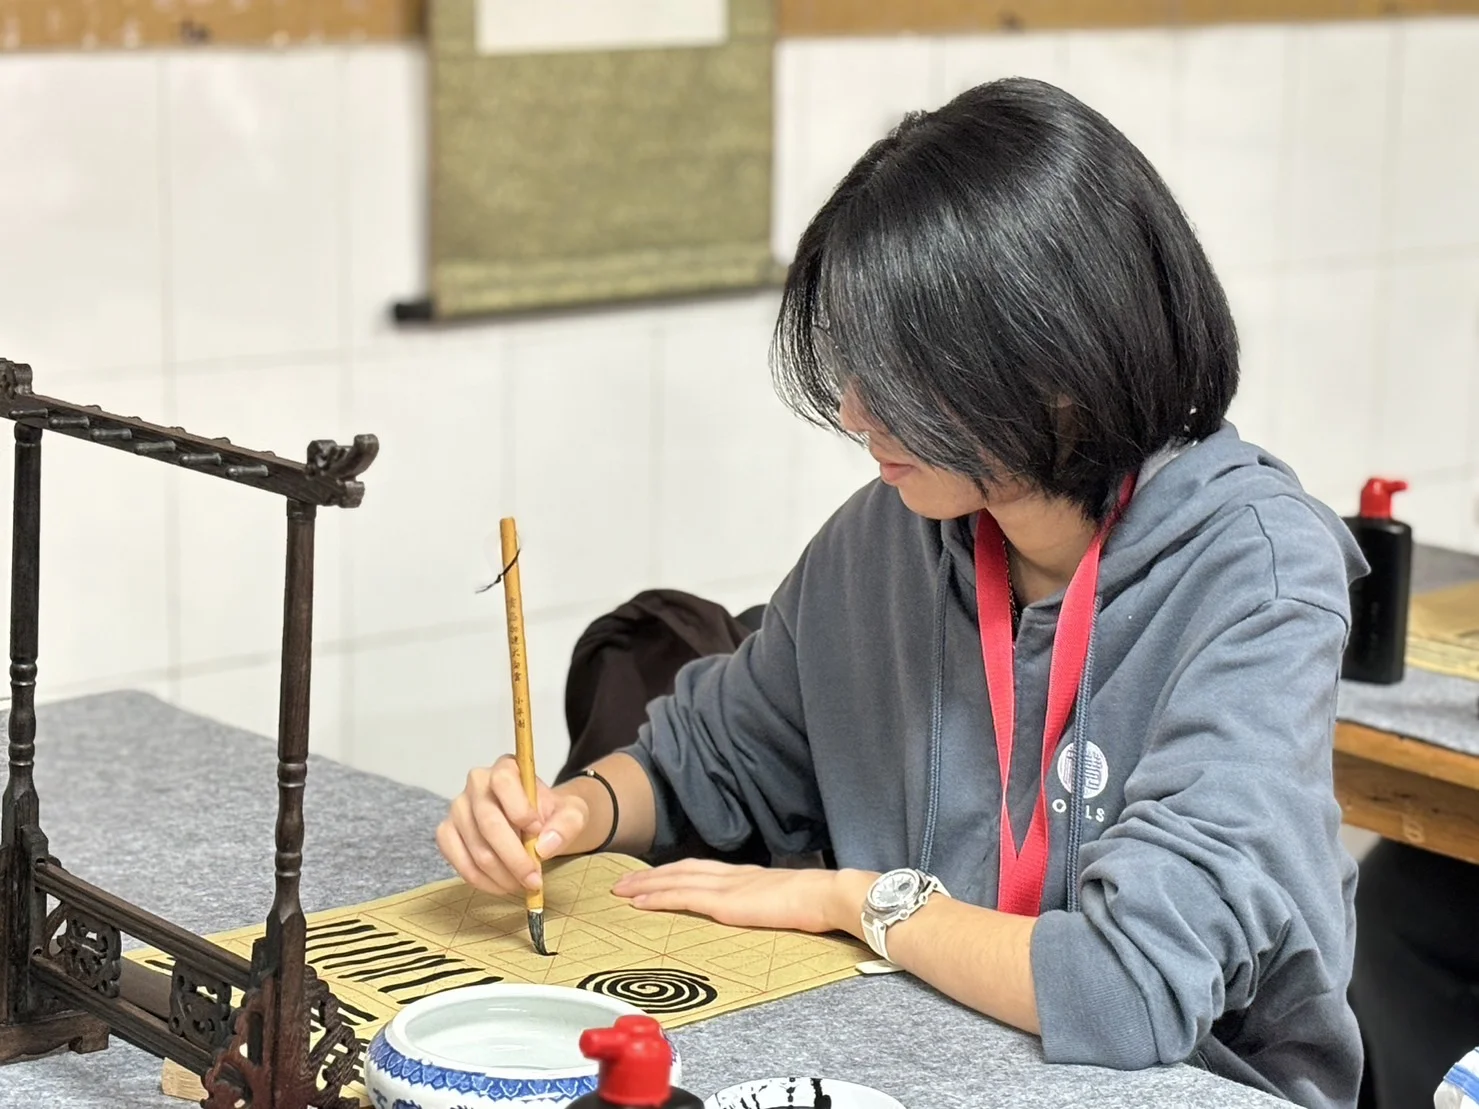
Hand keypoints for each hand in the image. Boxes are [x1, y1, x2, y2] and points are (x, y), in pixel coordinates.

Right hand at [437, 756, 587, 895]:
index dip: (520, 810)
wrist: (540, 826)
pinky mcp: (448, 833)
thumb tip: (543, 847)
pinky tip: (502, 885)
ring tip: (522, 884)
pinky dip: (482, 881)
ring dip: (501, 875)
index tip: (538, 832)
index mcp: (507, 767)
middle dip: (514, 858)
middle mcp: (477, 783)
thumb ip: (567, 824)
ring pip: (476, 848)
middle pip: (488, 822)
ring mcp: (459, 808)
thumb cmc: (553, 815)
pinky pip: (458, 862)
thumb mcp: (573, 813)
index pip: (504, 782)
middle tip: (533, 879)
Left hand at [611, 860, 874, 934]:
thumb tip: (759, 909)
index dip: (672, 872)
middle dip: (649, 876)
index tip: (650, 876)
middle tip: (621, 882)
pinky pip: (682, 898)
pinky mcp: (726, 902)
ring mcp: (726, 887)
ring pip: (675, 881)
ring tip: (621, 890)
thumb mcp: (784, 898)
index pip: (699, 869)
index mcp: (744, 875)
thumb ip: (765, 901)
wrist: (828, 895)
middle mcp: (730, 875)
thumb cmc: (816, 901)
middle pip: (680, 870)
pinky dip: (657, 898)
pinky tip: (640, 902)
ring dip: (645, 885)